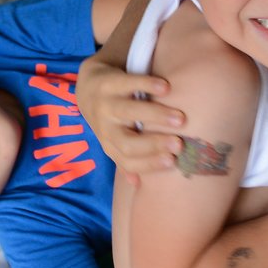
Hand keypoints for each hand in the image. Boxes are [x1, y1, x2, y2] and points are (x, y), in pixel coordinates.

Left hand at [77, 57, 183, 178]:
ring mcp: (105, 104)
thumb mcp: (114, 140)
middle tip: (179, 143)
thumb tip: (138, 185)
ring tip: (180, 118)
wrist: (88, 87)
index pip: (129, 162)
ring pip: (128, 112)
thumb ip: (126, 159)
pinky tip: (166, 88)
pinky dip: (146, 85)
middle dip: (153, 144)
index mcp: (111, 145)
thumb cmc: (110, 119)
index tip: (174, 161)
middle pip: (127, 142)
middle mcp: (105, 128)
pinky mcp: (108, 82)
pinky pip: (127, 83)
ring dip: (155, 115)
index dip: (149, 164)